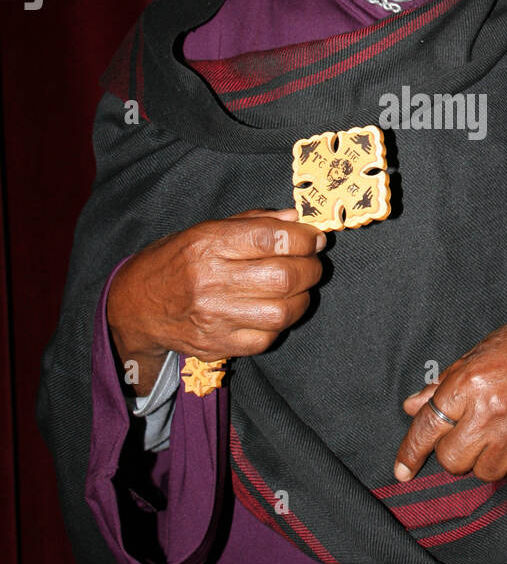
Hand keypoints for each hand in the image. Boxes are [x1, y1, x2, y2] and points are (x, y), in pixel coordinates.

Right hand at [107, 209, 324, 390]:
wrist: (137, 306)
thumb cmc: (176, 261)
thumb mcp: (205, 229)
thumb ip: (252, 222)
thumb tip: (294, 219)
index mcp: (208, 243)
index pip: (270, 238)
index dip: (302, 237)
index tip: (314, 237)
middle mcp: (211, 280)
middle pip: (283, 277)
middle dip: (311, 268)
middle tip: (313, 263)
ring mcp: (215, 317)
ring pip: (282, 312)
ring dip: (302, 298)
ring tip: (299, 287)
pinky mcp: (217, 344)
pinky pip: (266, 338)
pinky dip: (280, 324)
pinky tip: (275, 311)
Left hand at [393, 296, 506, 482]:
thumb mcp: (474, 356)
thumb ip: (442, 386)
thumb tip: (413, 407)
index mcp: (468, 384)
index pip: (429, 428)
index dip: (411, 452)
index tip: (402, 471)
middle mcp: (490, 413)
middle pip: (453, 461)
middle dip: (453, 452)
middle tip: (466, 432)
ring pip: (483, 472)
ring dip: (483, 458)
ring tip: (495, 432)